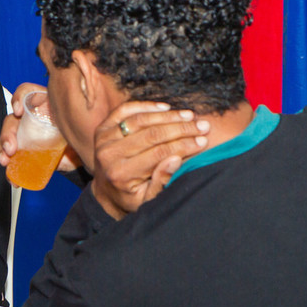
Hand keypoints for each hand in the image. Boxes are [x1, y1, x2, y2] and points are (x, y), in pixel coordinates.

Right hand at [0, 83, 80, 173]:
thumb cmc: (83, 133)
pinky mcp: (25, 150)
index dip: (18, 98)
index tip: (18, 112)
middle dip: (7, 133)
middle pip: (13, 119)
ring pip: (8, 136)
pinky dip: (10, 166)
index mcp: (46, 104)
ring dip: (2, 148)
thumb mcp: (82, 125)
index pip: (26, 93)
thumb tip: (79, 125)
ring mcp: (26, 134)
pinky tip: (11, 177)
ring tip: (5, 161)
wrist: (85, 155)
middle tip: (11, 149)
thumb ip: (81, 122)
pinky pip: (12, 156)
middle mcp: (32, 117)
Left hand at [89, 101, 210, 218]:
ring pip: (140, 120)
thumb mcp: (149, 199)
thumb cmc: (132, 197)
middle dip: (181, 129)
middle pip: (150, 134)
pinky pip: (125, 111)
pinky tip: (166, 107)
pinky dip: (146, 106)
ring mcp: (103, 139)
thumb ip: (162, 181)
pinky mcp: (102, 129)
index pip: (158, 153)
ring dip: (168, 116)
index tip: (203, 141)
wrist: (106, 193)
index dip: (183, 145)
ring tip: (190, 116)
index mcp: (120, 174)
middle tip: (202, 126)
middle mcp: (109, 155)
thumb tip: (176, 159)